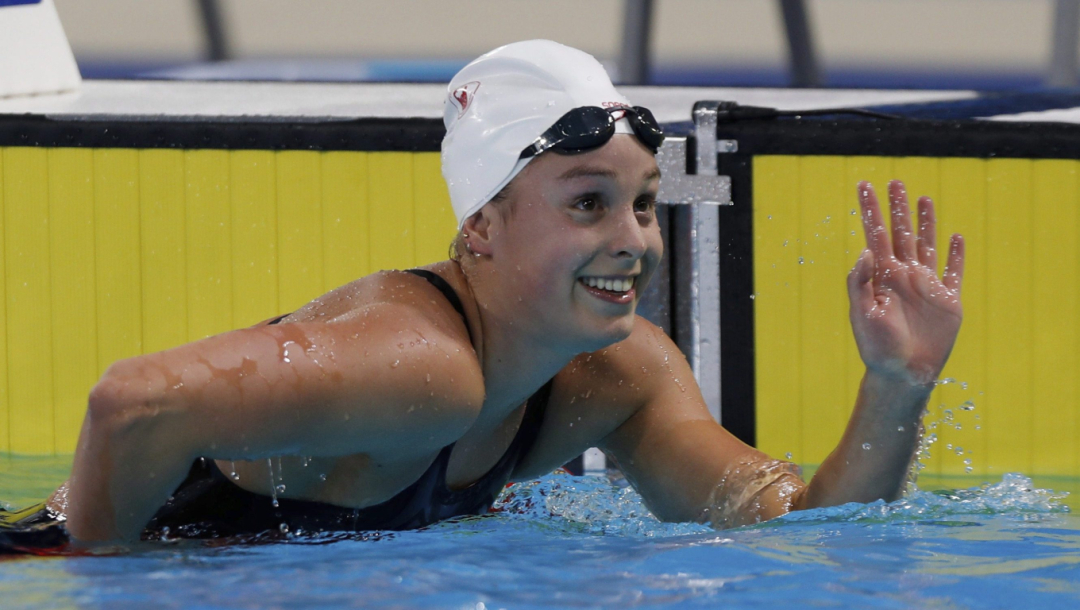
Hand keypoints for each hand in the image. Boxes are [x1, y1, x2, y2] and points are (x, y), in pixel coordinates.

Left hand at [848, 180, 964, 386]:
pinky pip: (953, 272)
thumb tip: (865, 250)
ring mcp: (925, 286)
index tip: (864, 185)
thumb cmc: (878, 347)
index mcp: (881, 276)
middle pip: (900, 233)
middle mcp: (903, 275)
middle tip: (894, 181)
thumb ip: (860, 282)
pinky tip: (956, 236)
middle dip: (897, 208)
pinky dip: (956, 255)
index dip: (870, 210)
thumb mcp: (862, 314)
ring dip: (925, 222)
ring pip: (926, 245)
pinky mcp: (947, 301)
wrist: (903, 373)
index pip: (875, 234)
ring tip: (922, 198)